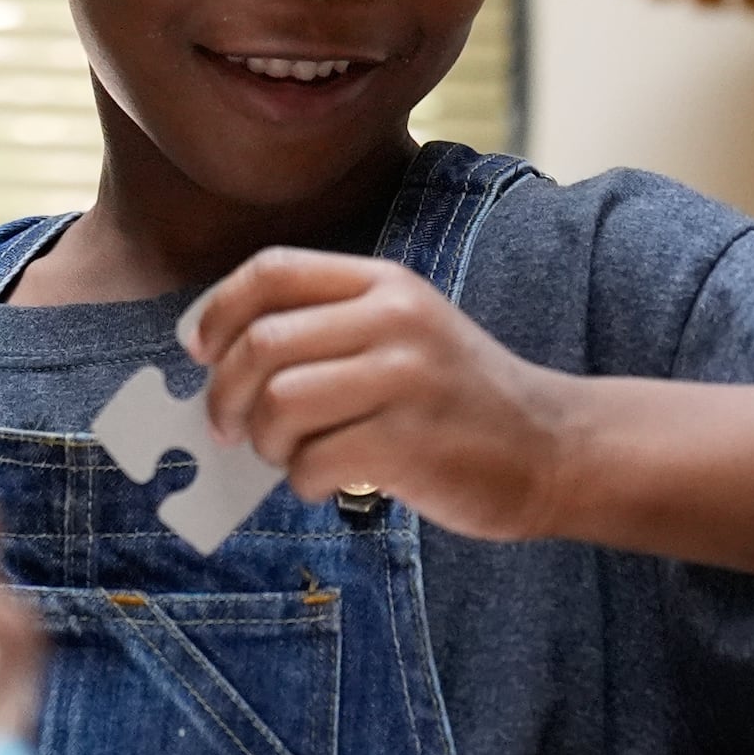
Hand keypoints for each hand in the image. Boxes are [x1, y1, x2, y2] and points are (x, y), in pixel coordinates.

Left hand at [182, 246, 588, 540]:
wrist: (554, 447)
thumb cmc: (460, 399)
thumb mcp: (405, 333)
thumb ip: (328, 333)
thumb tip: (220, 365)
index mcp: (384, 284)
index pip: (272, 270)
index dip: (218, 310)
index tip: (199, 351)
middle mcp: (394, 319)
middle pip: (262, 342)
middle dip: (224, 394)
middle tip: (228, 428)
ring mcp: (405, 378)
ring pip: (280, 403)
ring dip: (265, 443)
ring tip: (289, 457)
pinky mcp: (411, 442)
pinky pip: (315, 462)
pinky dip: (304, 482)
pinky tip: (328, 484)